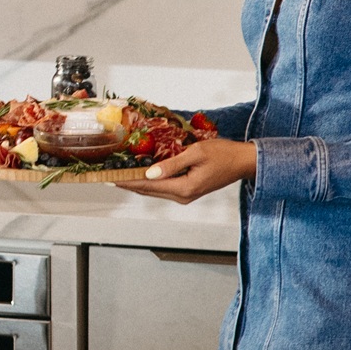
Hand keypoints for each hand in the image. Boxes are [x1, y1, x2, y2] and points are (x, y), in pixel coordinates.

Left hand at [110, 138, 256, 204]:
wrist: (243, 162)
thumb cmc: (223, 154)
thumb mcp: (196, 153)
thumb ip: (172, 164)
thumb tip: (149, 173)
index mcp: (184, 188)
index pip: (148, 185)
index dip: (128, 181)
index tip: (110, 178)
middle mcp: (183, 196)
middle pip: (148, 191)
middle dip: (128, 183)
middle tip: (108, 176)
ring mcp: (185, 195)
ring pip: (155, 190)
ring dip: (138, 183)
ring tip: (119, 175)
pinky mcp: (188, 190)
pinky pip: (164, 187)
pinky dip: (150, 181)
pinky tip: (141, 174)